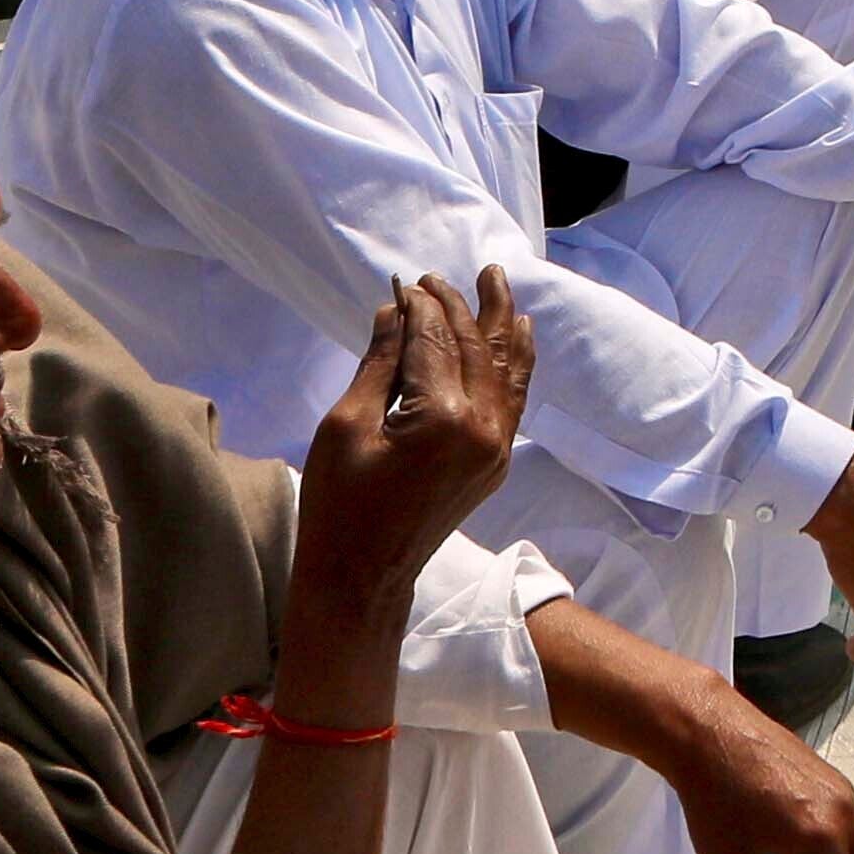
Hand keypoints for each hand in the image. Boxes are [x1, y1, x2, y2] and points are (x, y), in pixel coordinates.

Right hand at [290, 269, 533, 623]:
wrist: (362, 578)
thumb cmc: (339, 503)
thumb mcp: (347, 425)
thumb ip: (380, 363)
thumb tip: (397, 309)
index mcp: (442, 418)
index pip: (436, 341)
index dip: (421, 307)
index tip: (406, 282)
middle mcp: (483, 428)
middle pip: (475, 348)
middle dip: (459, 307)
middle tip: (439, 275)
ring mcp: (497, 447)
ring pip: (507, 369)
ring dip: (500, 323)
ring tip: (496, 281)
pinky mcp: (496, 462)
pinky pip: (514, 398)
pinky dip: (514, 363)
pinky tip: (514, 336)